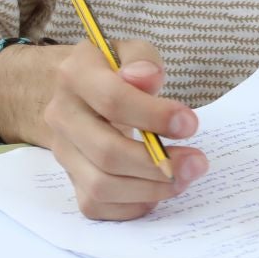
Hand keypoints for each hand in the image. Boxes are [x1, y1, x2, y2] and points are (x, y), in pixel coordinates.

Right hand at [37, 39, 207, 220]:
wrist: (78, 92)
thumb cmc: (115, 70)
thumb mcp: (130, 51)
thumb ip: (142, 60)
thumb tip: (147, 78)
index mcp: (75, 75)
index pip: (112, 100)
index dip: (154, 115)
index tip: (190, 125)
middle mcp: (61, 116)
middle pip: (106, 152)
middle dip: (157, 163)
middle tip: (197, 162)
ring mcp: (63, 151)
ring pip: (100, 186)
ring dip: (149, 189)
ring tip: (183, 178)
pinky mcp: (70, 178)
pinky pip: (97, 206)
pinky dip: (132, 206)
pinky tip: (158, 190)